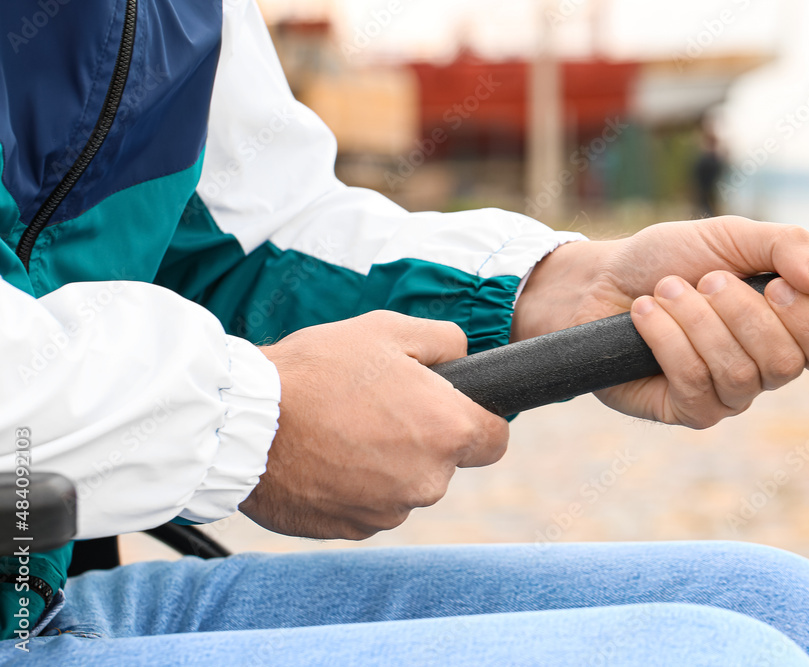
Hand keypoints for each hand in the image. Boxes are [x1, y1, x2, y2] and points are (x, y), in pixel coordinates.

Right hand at [242, 311, 508, 538]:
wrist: (244, 422)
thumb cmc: (317, 370)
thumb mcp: (386, 329)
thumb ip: (444, 341)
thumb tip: (463, 355)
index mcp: (447, 430)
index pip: (496, 440)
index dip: (477, 421)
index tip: (450, 410)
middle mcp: (428, 480)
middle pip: (446, 463)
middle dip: (422, 439)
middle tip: (376, 407)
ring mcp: (389, 511)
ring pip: (406, 486)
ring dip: (386, 464)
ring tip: (340, 429)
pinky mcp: (353, 530)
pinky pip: (369, 506)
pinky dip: (354, 486)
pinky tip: (323, 456)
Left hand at [512, 216, 808, 427]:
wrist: (602, 279)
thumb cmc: (670, 259)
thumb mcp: (730, 236)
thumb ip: (787, 246)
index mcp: (789, 328)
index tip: (775, 285)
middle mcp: (764, 369)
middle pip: (785, 363)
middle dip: (739, 312)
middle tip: (705, 280)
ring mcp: (726, 395)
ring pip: (736, 373)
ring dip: (696, 321)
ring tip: (666, 291)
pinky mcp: (684, 408)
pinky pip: (692, 382)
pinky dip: (666, 338)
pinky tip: (646, 314)